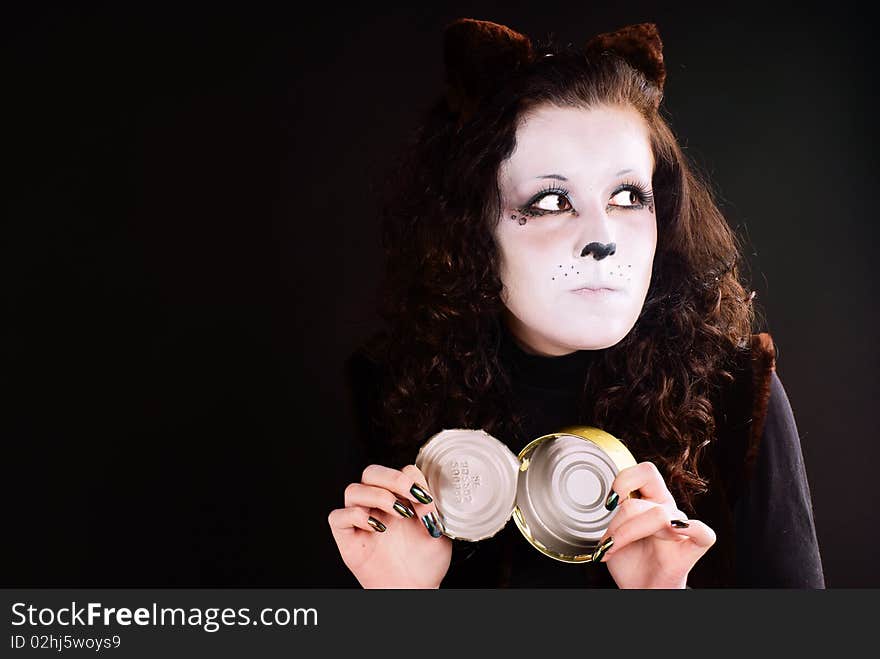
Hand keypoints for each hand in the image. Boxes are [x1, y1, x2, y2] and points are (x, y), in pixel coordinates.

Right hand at [328, 463, 451, 587]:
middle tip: (410, 494)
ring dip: (377, 496)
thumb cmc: (425, 563)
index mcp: (400, 498)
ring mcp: (361, 519)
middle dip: (391, 478)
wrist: (414, 589)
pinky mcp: (347, 537)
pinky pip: (337, 516)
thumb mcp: (437, 531)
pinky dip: (355, 516)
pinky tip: (376, 528)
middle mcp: (377, 505)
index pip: (398, 471)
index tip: (425, 498)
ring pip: (353, 489)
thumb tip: (425, 494)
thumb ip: (432, 509)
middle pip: (371, 472)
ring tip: (398, 513)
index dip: (412, 480)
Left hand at [596, 461, 715, 588]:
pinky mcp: (694, 547)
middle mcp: (666, 508)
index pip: (645, 472)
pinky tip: (673, 534)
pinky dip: (691, 529)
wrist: (640, 589)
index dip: (625, 479)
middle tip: (608, 539)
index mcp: (649, 500)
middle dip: (621, 515)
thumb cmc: (628, 561)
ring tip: (611, 551)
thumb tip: (611, 505)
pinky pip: (703, 532)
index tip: (610, 502)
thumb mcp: (611, 534)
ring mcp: (680, 526)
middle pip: (649, 489)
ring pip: (658, 514)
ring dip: (626, 533)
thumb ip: (614, 516)